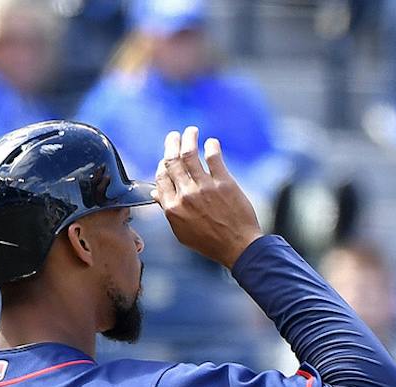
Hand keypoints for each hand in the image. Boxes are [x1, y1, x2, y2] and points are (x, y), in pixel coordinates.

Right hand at [155, 128, 262, 267]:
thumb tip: (156, 192)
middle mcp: (186, 194)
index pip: (161, 176)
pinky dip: (211, 146)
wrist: (239, 247)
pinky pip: (214, 158)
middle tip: (174, 135)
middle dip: (171, 144)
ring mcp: (205, 187)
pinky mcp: (224, 183)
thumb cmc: (211, 242)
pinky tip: (211, 142)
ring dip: (189, 138)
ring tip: (191, 131)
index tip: (167, 158)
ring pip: (190, 154)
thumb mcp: (182, 231)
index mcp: (173, 206)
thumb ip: (169, 210)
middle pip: (172, 161)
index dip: (163, 164)